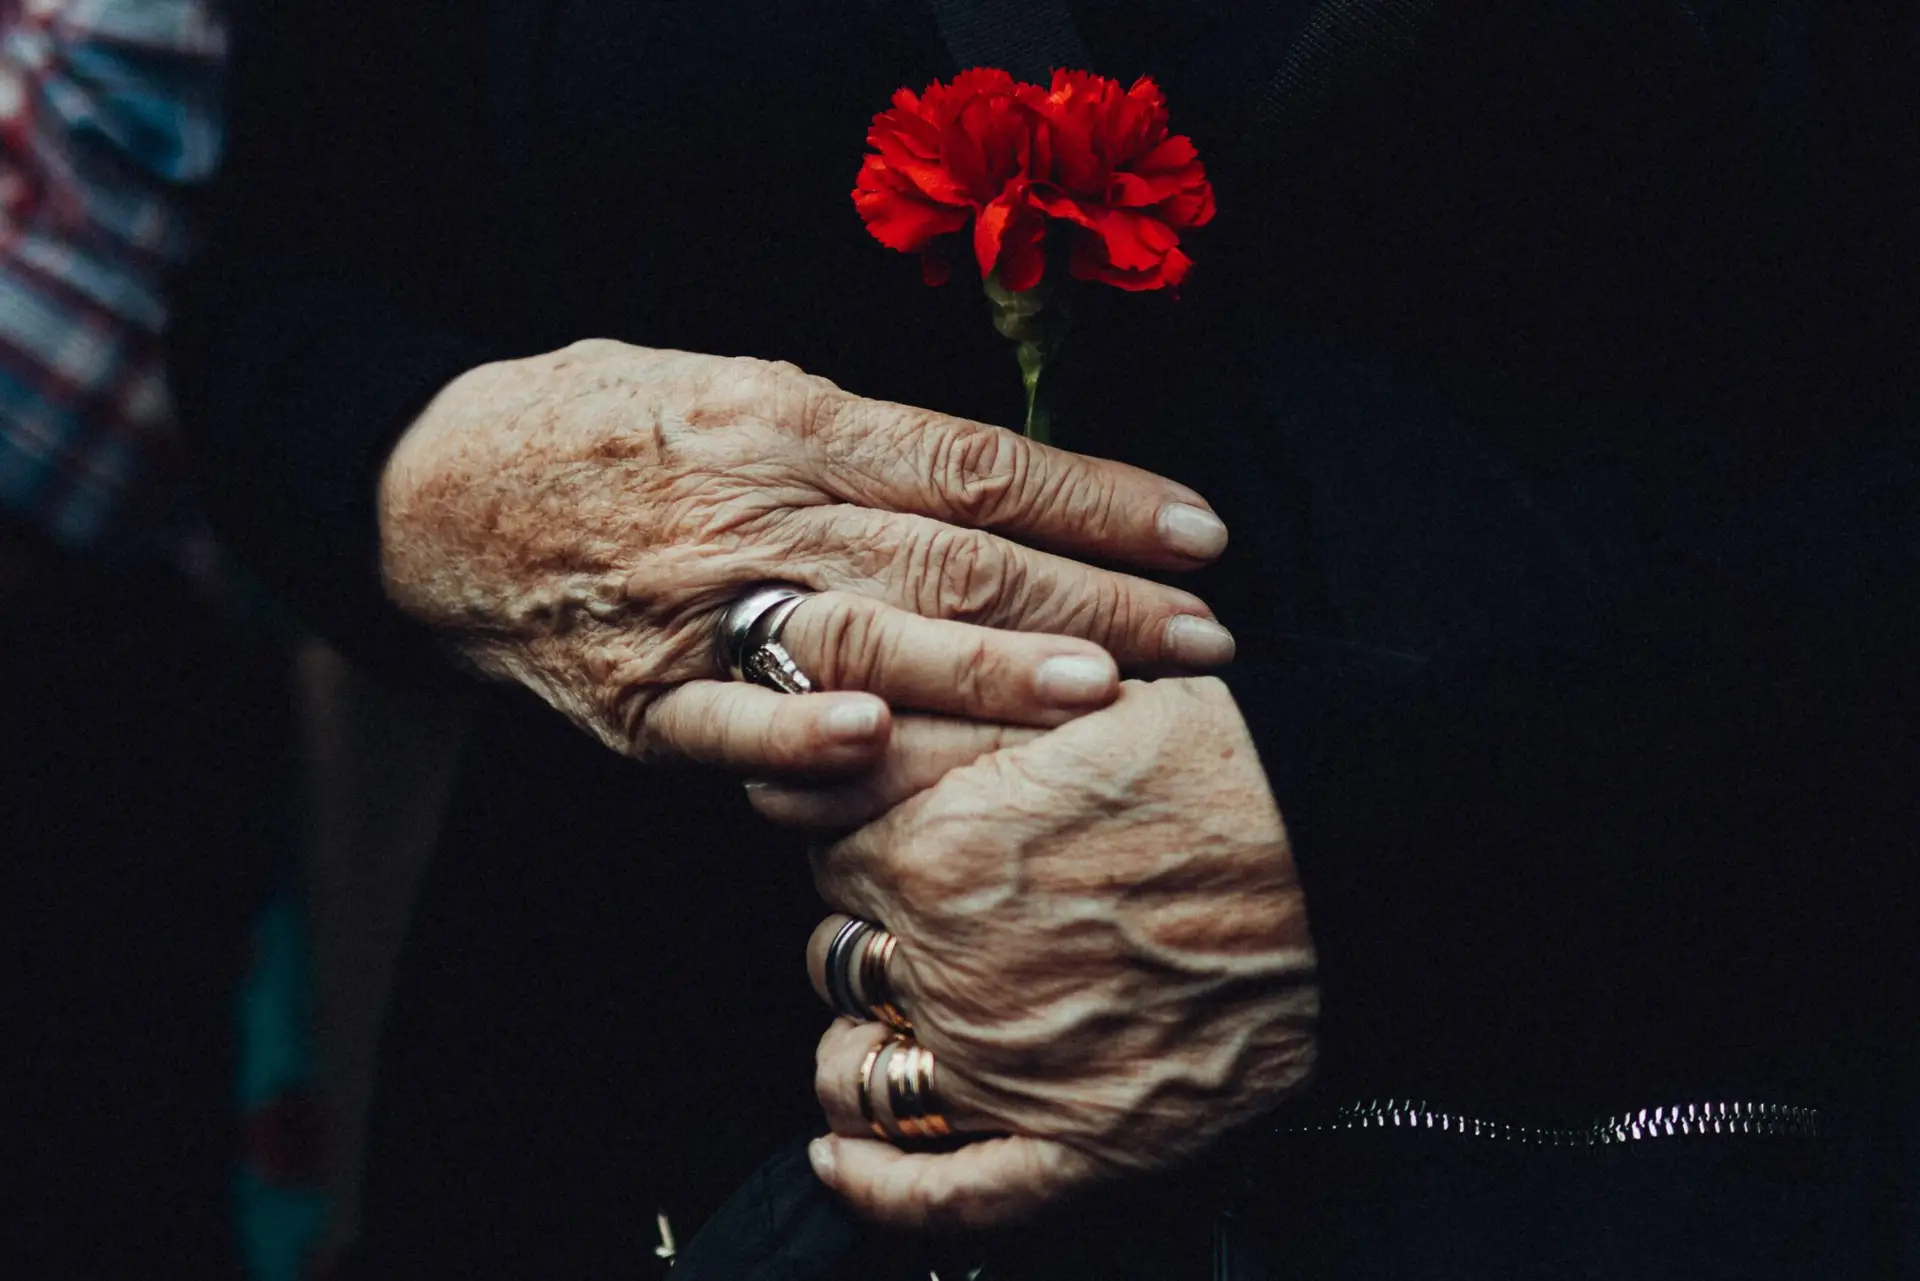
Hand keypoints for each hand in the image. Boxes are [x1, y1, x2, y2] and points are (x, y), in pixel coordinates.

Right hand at [379, 341, 1235, 768]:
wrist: (432, 492)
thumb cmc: (606, 426)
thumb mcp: (735, 383)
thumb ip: (857, 436)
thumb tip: (997, 482)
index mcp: (789, 417)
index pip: (977, 462)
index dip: (1099, 499)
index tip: (1203, 533)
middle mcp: (753, 506)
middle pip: (951, 555)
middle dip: (1092, 599)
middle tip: (1205, 638)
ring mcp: (693, 605)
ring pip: (863, 636)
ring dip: (989, 670)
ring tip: (1106, 694)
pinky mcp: (638, 699)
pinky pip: (727, 724)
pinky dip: (798, 740)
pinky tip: (880, 748)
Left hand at [798, 679, 1318, 1229]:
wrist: (1350, 851)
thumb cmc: (1219, 767)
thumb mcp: (1059, 709)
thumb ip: (923, 731)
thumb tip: (814, 744)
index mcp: (940, 855)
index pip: (832, 857)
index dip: (865, 843)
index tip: (903, 838)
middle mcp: (955, 970)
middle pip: (838, 955)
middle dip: (867, 932)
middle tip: (920, 915)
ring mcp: (1011, 1070)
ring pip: (860, 1069)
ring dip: (857, 1045)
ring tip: (881, 1026)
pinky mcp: (1084, 1142)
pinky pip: (946, 1196)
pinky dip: (878, 1188)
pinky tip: (840, 1160)